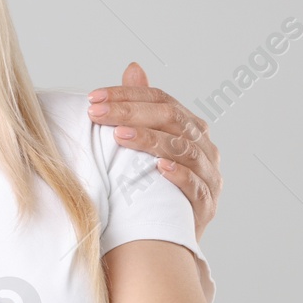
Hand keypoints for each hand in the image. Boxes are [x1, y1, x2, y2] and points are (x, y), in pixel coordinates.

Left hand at [88, 63, 221, 239]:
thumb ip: (143, 107)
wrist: (164, 235)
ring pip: (184, 149)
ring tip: (119, 135)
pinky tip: (158, 168)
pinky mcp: (207, 206)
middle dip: (131, 113)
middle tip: (97, 113)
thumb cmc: (153, 184)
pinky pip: (196, 186)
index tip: (93, 98)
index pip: (161, 100)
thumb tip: (133, 67)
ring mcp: (209, 176)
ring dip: (150, 140)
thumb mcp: (146, 143)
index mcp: (190, 127)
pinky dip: (178, 175)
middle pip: (172, 119)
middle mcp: (204, 147)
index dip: (128, 95)